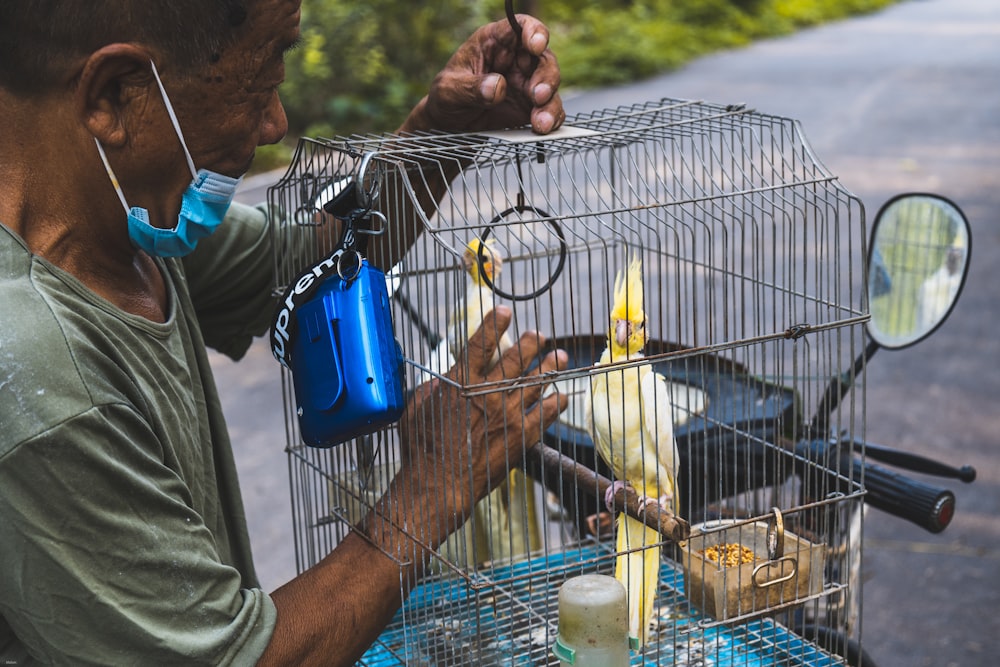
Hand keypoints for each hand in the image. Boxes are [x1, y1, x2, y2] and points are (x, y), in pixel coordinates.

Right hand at [396, 306, 567, 544]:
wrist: (437, 486)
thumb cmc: (421, 448)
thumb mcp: (416, 407)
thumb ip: (432, 388)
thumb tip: (444, 377)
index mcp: (461, 382)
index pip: (482, 343)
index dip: (494, 323)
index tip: (505, 311)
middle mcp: (489, 394)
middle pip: (517, 358)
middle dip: (532, 341)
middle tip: (540, 334)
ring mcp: (508, 415)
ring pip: (537, 382)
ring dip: (549, 366)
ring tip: (559, 356)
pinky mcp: (521, 437)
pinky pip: (546, 414)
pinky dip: (556, 403)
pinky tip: (562, 397)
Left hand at [399, 15, 564, 135]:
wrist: (448, 125)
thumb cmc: (447, 97)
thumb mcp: (448, 90)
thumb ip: (471, 88)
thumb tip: (497, 87)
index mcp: (495, 42)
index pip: (519, 27)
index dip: (533, 31)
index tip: (535, 46)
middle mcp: (515, 59)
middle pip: (543, 58)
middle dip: (546, 77)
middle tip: (537, 96)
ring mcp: (525, 83)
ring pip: (551, 85)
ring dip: (551, 104)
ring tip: (540, 122)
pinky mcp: (531, 106)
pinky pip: (550, 109)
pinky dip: (552, 119)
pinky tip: (543, 128)